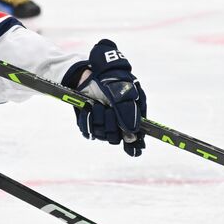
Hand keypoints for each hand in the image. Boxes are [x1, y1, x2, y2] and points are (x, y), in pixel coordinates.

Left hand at [62, 39, 145, 156]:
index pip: (136, 137)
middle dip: (110, 124)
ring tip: (95, 104)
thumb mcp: (123, 90)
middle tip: (107, 110)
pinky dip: (86, 120)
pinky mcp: (89, 124)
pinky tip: (87, 109)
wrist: (89, 74)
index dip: (135, 145)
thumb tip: (133, 133)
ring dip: (97, 119)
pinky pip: (88, 131)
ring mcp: (103, 124)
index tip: (135, 150)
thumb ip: (128, 111)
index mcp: (132, 115)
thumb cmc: (110, 79)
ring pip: (101, 135)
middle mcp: (118, 122)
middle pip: (116, 138)